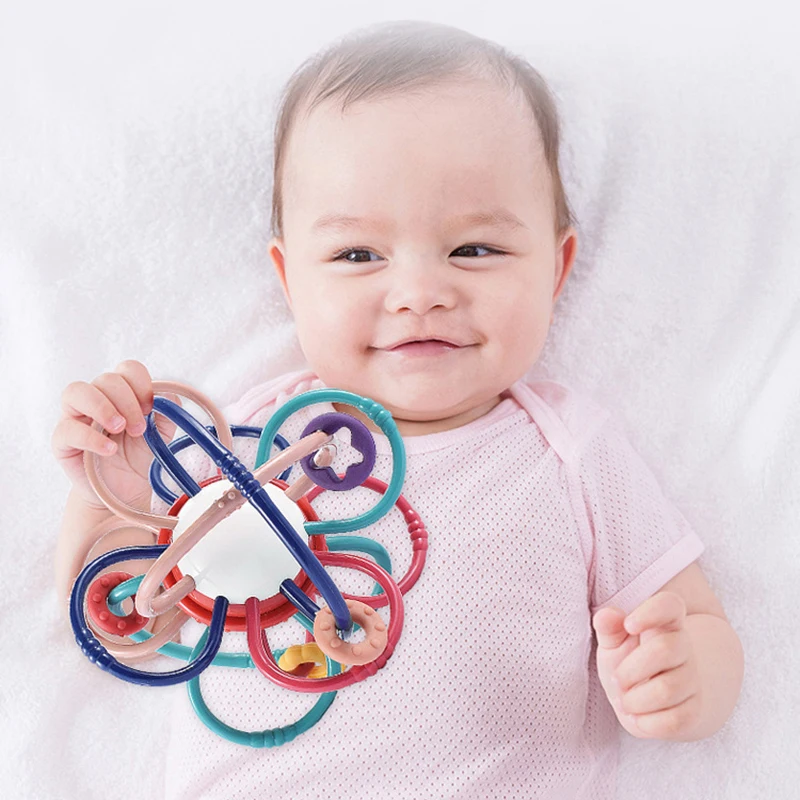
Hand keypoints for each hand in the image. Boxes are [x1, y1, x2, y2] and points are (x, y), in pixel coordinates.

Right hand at [51, 359, 180, 509]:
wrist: (124, 491)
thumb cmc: (138, 457)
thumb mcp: (160, 435)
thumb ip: (167, 414)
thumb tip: (168, 397)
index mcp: (121, 393)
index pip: (127, 370)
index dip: (141, 384)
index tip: (151, 408)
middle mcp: (96, 399)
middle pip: (106, 379)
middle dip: (127, 401)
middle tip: (138, 429)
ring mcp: (75, 417)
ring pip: (76, 392)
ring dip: (103, 407)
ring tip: (119, 429)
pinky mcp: (62, 441)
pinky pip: (67, 429)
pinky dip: (91, 437)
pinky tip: (109, 449)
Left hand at [592, 591, 702, 738]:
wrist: (655, 701)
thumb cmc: (630, 662)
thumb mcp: (614, 643)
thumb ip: (609, 628)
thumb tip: (607, 615)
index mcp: (664, 624)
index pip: (670, 605)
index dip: (652, 611)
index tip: (629, 625)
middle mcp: (684, 648)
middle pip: (666, 649)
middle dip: (631, 669)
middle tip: (617, 680)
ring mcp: (693, 680)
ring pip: (668, 689)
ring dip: (635, 699)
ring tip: (624, 701)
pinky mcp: (695, 711)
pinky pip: (674, 720)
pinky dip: (647, 723)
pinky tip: (637, 717)